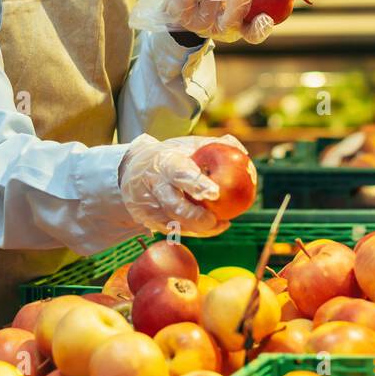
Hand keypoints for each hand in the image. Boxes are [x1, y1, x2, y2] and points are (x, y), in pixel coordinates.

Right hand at [117, 133, 249, 236]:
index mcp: (165, 161)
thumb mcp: (188, 145)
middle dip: (195, 216)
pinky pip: (173, 230)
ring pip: (173, 223)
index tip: (215, 193)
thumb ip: (215, 146)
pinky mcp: (148, 220)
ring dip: (198, 228)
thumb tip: (242, 152)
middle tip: (214, 220)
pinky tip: (212, 228)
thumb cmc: (171, 156)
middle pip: (173, 205)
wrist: (132, 170)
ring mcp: (148, 205)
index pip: (179, 173)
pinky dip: (193, 231)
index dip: (196, 184)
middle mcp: (154, 184)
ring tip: (220, 225)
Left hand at [166, 0, 273, 44]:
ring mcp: (197, 22)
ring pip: (208, 2)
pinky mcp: (178, 11)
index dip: (260, 28)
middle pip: (230, 21)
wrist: (180, 6)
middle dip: (237, 4)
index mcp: (238, 27)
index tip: (266, 18)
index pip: (253, 33)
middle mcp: (218, 28)